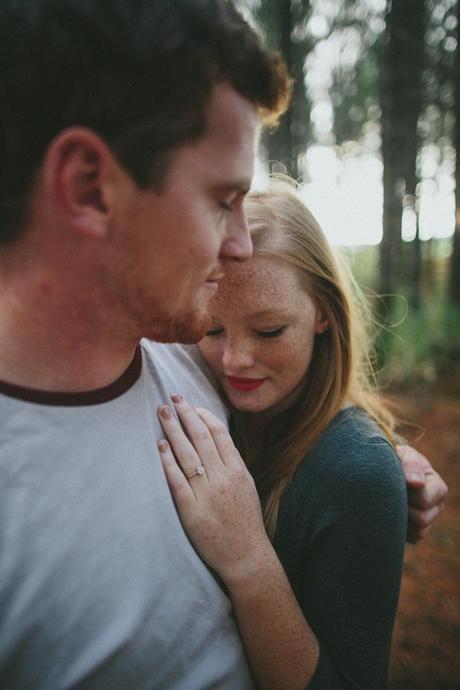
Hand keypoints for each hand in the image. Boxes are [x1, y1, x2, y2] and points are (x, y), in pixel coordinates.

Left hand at [157, 395, 270, 584]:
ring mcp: (207, 493)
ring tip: (162, 413)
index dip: (204, 415)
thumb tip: (215, 437)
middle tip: (172, 398)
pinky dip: (168, 461)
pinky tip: (160, 446)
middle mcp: (223, 478)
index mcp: (238, 470)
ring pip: (188, 454)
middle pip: (201, 438)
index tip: (192, 405)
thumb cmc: (245, 520)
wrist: (246, 555)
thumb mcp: (247, 484)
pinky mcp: (191, 510)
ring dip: (174, 430)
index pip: (219, 434)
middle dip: (186, 414)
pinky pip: (177, 480)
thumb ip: (231, 462)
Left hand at [396, 444, 447, 543]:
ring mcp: (428, 521)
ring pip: (417, 531)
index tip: (397, 483)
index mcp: (438, 487)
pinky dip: (399, 529)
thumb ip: (410, 464)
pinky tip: (393, 513)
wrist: (389, 471)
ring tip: (391, 502)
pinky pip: (410, 538)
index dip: (408, 493)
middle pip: (422, 519)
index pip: (424, 500)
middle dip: (402, 506)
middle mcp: (437, 506)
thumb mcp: (403, 455)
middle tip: (391, 494)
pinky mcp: (416, 532)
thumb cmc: (397, 460)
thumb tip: (416, 482)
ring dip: (400, 518)